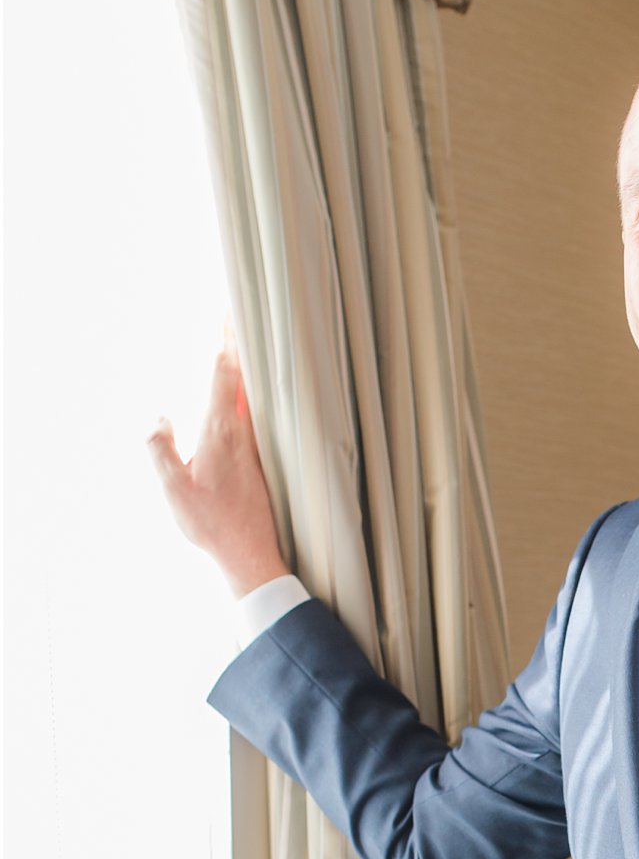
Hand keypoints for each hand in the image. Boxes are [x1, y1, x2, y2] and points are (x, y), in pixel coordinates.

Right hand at [147, 322, 288, 597]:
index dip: (226, 339)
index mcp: (221, 431)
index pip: (225, 373)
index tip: (228, 309)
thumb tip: (157, 416)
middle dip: (239, 338)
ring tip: (242, 331)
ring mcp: (255, 441)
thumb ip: (161, 449)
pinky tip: (248, 380)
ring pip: (253, 389)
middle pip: (244, 372)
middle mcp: (243, 430)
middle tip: (236, 305)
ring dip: (247, 359)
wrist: (250, 553)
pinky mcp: (260, 454)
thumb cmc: (212, 525)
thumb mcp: (175, 490)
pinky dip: (250, 386)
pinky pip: (257, 408)